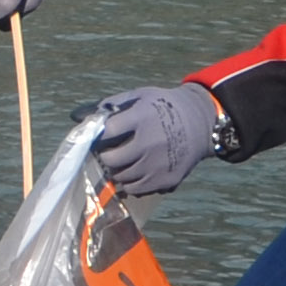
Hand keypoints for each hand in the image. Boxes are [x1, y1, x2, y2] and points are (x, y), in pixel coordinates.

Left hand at [88, 84, 222, 200]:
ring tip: (123, 161)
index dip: (97, 136)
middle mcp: (149, 143)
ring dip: (117, 171)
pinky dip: (131, 183)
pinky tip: (135, 172)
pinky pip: (137, 190)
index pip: (107, 132)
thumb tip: (83, 117)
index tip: (98, 137)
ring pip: (121, 178)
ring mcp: (158, 164)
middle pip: (111, 160)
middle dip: (105, 156)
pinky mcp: (167, 180)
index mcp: (142, 118)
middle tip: (109, 152)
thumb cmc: (166, 106)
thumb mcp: (141, 96)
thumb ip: (112, 104)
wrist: (203, 122)